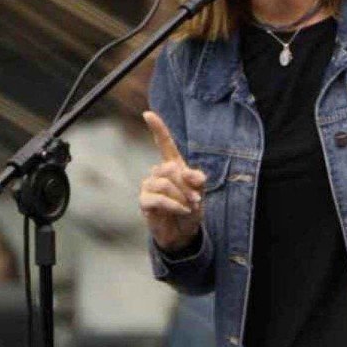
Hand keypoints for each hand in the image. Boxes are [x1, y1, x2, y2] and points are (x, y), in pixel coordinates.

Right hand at [139, 111, 206, 253]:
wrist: (184, 233)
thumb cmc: (191, 209)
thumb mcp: (201, 192)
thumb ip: (197, 178)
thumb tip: (184, 172)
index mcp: (173, 166)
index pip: (164, 144)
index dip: (157, 129)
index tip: (148, 114)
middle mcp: (158, 173)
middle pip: (170, 169)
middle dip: (186, 185)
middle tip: (195, 200)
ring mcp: (149, 187)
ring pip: (165, 183)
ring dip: (182, 197)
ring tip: (188, 207)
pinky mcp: (145, 202)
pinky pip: (158, 198)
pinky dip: (174, 205)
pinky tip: (182, 211)